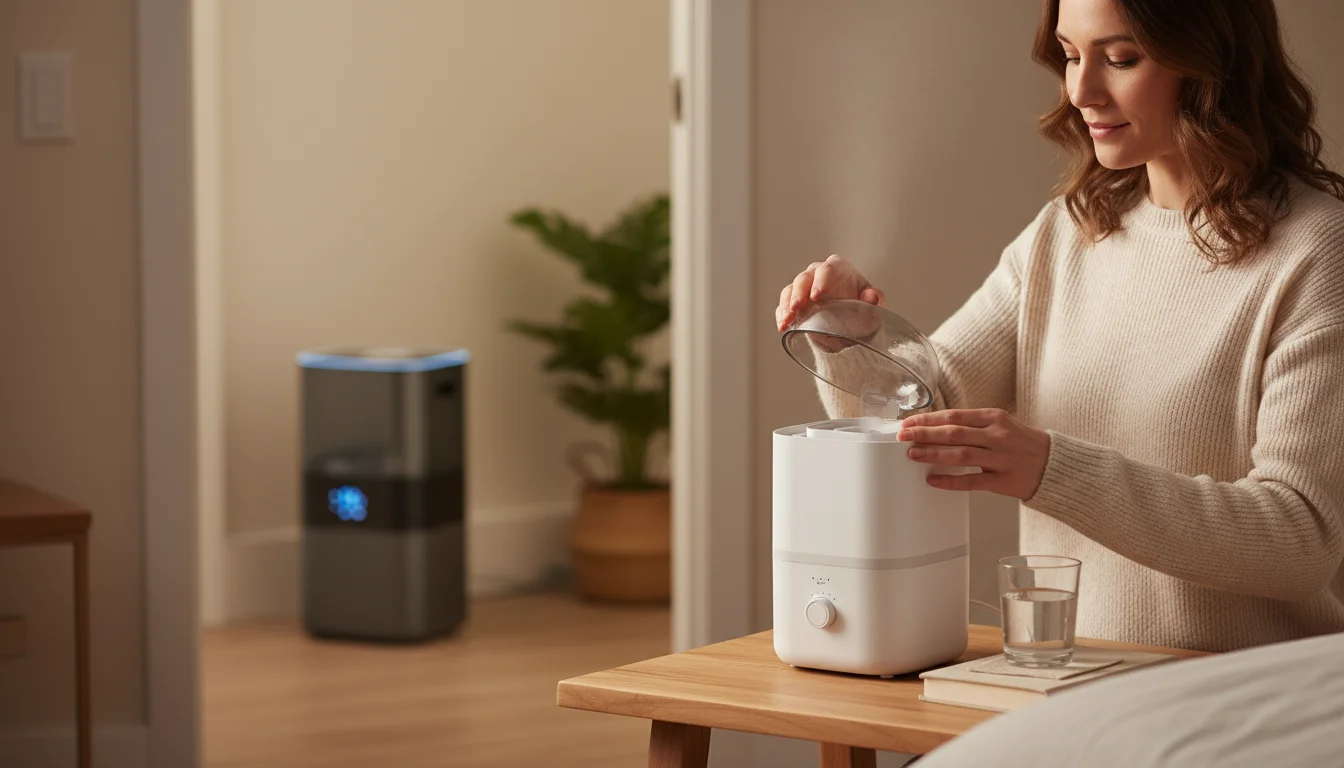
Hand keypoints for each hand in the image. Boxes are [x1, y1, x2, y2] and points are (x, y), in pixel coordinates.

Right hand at [776, 255, 885, 331]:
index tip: (817, 296)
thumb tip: (872, 296)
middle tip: (798, 307)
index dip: (822, 280)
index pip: (829, 268)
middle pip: (805, 277)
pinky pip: (783, 305)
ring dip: (787, 304)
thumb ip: (876, 300)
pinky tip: (783, 325)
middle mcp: (818, 276)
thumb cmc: (862, 313)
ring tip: (788, 319)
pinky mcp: (793, 304)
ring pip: (790, 290)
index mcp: (838, 270)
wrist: (850, 333)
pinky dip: (782, 315)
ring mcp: (803, 290)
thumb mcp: (873, 308)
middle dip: (799, 292)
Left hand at [897, 408, 1050, 500]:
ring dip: (933, 454)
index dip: (928, 419)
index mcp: (995, 418)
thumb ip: (973, 425)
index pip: (954, 415)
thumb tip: (935, 427)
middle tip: (902, 436)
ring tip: (912, 454)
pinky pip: (972, 481)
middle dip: (924, 434)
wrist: (1055, 465)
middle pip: (953, 433)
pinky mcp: (1003, 481)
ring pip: (960, 455)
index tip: (908, 422)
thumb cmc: (1023, 444)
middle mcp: (997, 436)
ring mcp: (1001, 458)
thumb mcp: (1001, 425)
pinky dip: (950, 481)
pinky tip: (933, 480)